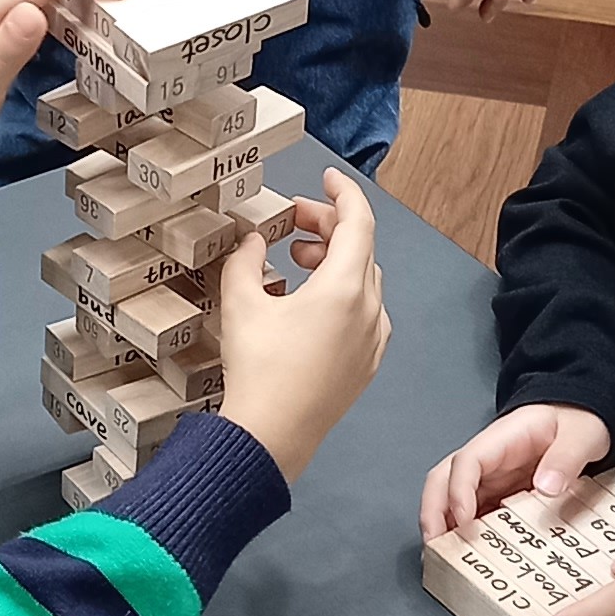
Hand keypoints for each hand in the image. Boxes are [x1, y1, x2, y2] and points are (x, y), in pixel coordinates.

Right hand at [214, 168, 388, 480]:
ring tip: (296, 261)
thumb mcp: (241, 302)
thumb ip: (245, 260)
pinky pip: (364, 314)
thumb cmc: (258, 370)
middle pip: (360, 249)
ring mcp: (374, 340)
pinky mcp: (367, 365)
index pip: (358, 221)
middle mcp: (370, 310)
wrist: (271, 437)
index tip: (326, 178)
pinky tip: (308, 305)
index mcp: (345, 287)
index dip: (342, 192)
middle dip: (327, 227)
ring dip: (333, 261)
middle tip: (292, 222)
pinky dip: (341, 294)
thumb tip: (251, 242)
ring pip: (363, 281)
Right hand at [419, 401, 612, 541]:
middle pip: (443, 480)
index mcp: (504, 438)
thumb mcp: (583, 435)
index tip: (464, 519)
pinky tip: (468, 556)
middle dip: (433, 512)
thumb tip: (547, 487)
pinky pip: (473, 515)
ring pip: (450, 499)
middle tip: (436, 545)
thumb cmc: (577, 424)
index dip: (459, 490)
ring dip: (443, 527)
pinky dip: (465, 534)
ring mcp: (490, 478)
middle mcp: (488, 458)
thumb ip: (567, 458)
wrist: (580, 423)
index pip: (467, 461)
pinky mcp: (498, 495)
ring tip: (445, 558)